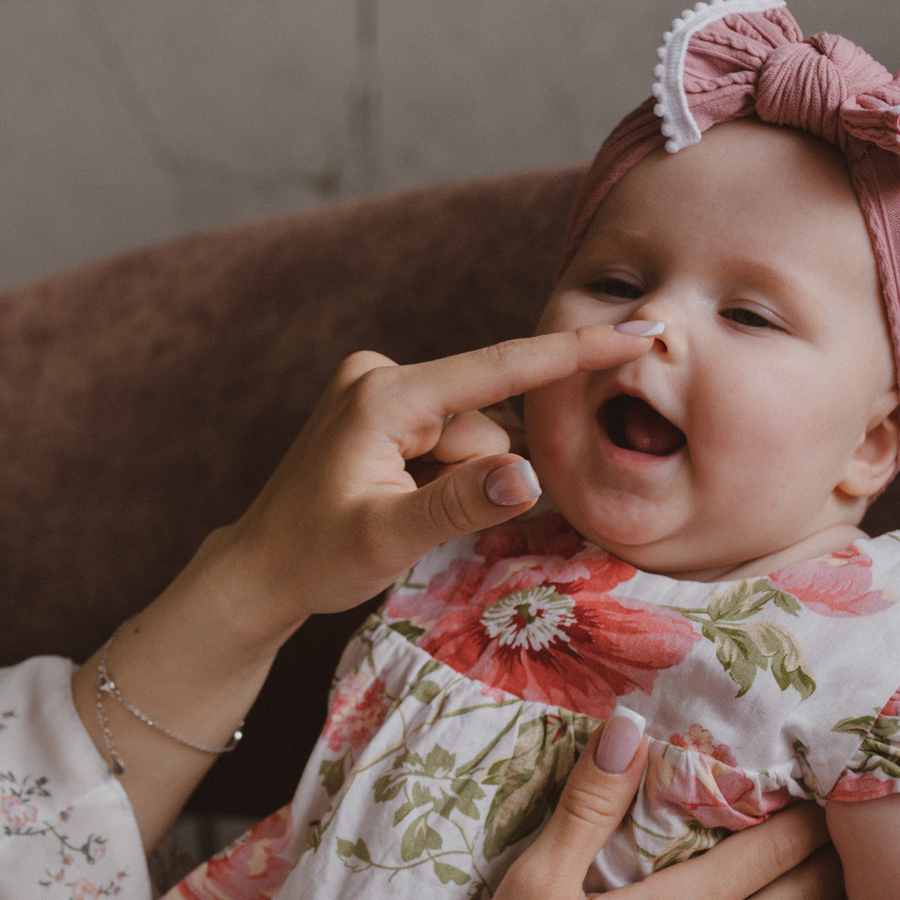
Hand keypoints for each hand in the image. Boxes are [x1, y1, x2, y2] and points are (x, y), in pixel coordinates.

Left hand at [217, 324, 657, 639]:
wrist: (261, 569)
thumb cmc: (315, 556)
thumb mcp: (388, 538)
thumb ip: (459, 504)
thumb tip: (528, 475)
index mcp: (385, 395)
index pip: (498, 369)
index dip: (572, 354)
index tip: (638, 331)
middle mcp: (383, 375)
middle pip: (485, 422)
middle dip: (474, 476)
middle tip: (415, 518)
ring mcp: (382, 389)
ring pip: (471, 437)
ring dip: (455, 483)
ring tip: (396, 513)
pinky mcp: (386, 408)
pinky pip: (449, 440)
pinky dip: (443, 477)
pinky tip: (399, 501)